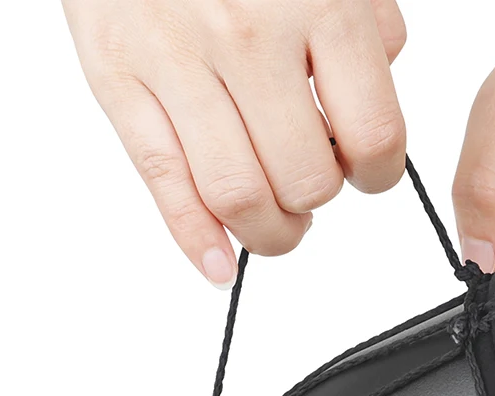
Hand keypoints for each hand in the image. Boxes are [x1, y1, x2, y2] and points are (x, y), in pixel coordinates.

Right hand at [62, 0, 407, 287]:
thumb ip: (360, 20)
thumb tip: (374, 92)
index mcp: (318, 0)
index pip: (371, 136)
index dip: (375, 174)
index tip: (365, 174)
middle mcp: (249, 36)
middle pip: (304, 180)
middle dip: (317, 207)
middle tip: (311, 198)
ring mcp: (178, 63)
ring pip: (238, 197)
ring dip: (268, 234)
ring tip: (274, 227)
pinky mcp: (119, 81)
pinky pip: (163, 183)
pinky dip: (194, 242)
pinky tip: (218, 269)